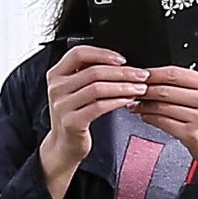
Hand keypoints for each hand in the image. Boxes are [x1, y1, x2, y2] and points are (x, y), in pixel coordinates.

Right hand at [35, 44, 146, 198]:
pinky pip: (99, 106)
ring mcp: (62, 105)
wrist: (65, 144)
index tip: (122, 59)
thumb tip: (119, 62)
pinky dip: (117, 101)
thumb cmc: (75, 114)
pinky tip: (128, 100)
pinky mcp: (72, 122)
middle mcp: (56, 88)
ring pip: (98, 88)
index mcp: (56, 74)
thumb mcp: (75, 89)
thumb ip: (88, 73)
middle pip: (93, 71)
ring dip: (123, 86)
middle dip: (122, 72)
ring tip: (139, 88)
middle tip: (141, 75)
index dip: (102, 53)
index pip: (79, 53)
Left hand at [129, 67, 197, 184]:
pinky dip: (150, 118)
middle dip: (145, 90)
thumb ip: (187, 86)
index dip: (154, 73)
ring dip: (144, 105)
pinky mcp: (192, 134)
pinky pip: (163, 122)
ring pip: (163, 106)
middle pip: (167, 89)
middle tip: (134, 91)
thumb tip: (155, 78)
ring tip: (136, 104)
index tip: (141, 75)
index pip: (175, 73)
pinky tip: (145, 116)